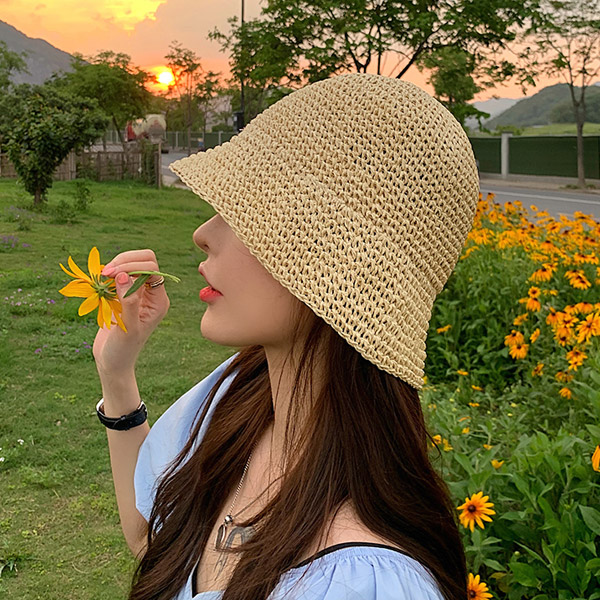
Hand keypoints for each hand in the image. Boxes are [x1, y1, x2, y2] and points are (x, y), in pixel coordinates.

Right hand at [93, 249, 169, 375]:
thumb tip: (124, 275)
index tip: (111, 274)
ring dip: (116, 266)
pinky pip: (120, 275)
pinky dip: (110, 274)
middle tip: (105, 272)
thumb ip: (129, 302)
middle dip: (125, 262)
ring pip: (132, 265)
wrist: (113, 363)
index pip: (152, 269)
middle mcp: (151, 295)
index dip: (132, 266)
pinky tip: (100, 282)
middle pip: (145, 261)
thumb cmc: (122, 350)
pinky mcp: (124, 295)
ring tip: (101, 278)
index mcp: (159, 301)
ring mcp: (138, 293)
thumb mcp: (128, 328)